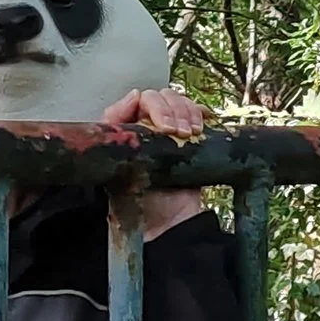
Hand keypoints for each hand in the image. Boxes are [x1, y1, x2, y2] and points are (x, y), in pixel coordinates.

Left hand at [99, 88, 207, 238]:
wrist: (170, 225)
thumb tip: (133, 95)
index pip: (138, 100)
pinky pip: (196, 112)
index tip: (163, 126)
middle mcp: (147, 126)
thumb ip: (116, 133)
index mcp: (127, 132)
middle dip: (173, 110)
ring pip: (179, 101)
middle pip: (161, 96)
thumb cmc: (139, 205)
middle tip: (179, 133)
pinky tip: (203, 124)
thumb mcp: (118, 170)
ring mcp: (170, 130)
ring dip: (188, 112)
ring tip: (191, 133)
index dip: (152, 106)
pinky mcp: (190, 137)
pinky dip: (200, 113)